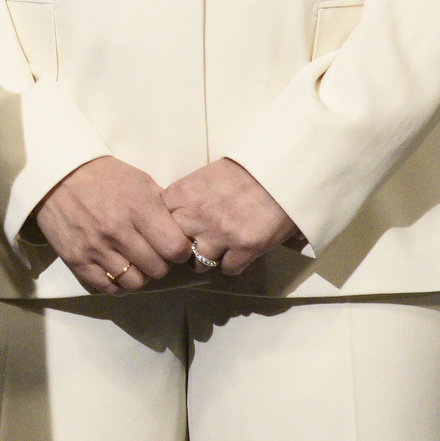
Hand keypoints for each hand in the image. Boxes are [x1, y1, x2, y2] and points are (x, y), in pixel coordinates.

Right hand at [30, 156, 188, 295]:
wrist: (57, 174)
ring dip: (139, 275)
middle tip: (152, 254)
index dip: (179, 251)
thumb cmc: (102, 175)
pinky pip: (107, 288)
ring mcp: (96, 248)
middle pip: (157, 269)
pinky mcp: (76, 260)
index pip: (174, 248)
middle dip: (160, 263)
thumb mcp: (139, 180)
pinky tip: (117, 270)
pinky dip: (117, 284)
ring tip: (134, 263)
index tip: (173, 246)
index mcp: (138, 208)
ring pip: (134, 283)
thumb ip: (161, 205)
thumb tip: (181, 227)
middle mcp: (118, 231)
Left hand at [160, 158, 301, 275]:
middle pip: (174, 245)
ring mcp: (221, 234)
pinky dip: (233, 263)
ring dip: (208, 257)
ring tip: (220, 247)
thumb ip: (186, 197)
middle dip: (183, 245)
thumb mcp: (206, 176)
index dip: (166, 227)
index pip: (158, 221)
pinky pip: (227, 269)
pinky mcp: (245, 248)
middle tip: (196, 241)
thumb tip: (172, 216)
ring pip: (199, 263)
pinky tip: (239, 250)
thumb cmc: (244, 171)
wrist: (282, 173)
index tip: (176, 228)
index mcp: (184, 193)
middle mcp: (198, 215)